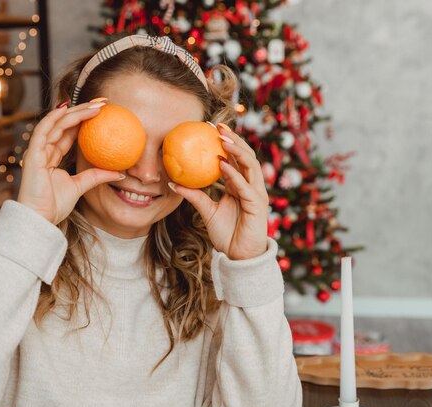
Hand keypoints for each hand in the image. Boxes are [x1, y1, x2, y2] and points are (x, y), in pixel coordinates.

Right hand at [17, 102, 124, 224]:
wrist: (40, 218)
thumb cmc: (54, 205)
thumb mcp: (81, 186)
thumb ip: (97, 176)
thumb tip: (121, 173)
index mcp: (52, 156)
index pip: (69, 132)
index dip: (84, 120)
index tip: (103, 112)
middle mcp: (44, 150)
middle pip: (64, 123)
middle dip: (82, 110)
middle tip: (102, 102)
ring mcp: (37, 150)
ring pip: (57, 123)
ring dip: (75, 111)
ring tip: (94, 105)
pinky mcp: (33, 153)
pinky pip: (44, 130)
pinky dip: (55, 118)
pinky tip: (68, 109)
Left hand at [169, 124, 268, 259]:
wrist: (238, 256)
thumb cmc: (226, 234)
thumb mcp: (206, 211)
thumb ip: (194, 195)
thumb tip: (173, 182)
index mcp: (241, 185)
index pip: (236, 158)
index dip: (226, 142)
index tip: (211, 127)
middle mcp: (251, 186)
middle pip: (246, 156)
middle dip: (234, 139)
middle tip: (218, 125)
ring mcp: (257, 194)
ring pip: (250, 166)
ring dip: (237, 150)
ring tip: (222, 138)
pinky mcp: (258, 205)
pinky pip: (245, 186)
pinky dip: (234, 174)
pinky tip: (221, 164)